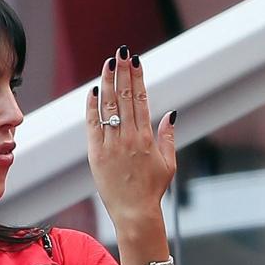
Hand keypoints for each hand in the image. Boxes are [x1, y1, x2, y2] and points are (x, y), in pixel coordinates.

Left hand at [86, 47, 175, 226]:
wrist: (134, 212)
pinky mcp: (96, 154)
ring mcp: (111, 145)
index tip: (136, 60)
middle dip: (122, 72)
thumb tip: (171, 113)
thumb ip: (168, 137)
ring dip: (108, 83)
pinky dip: (92, 108)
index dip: (137, 78)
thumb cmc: (153, 189)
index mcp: (147, 138)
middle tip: (121, 51)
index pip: (141, 100)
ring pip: (108, 107)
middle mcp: (128, 138)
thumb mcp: (168, 164)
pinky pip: (93, 126)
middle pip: (124, 98)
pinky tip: (94, 91)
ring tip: (108, 63)